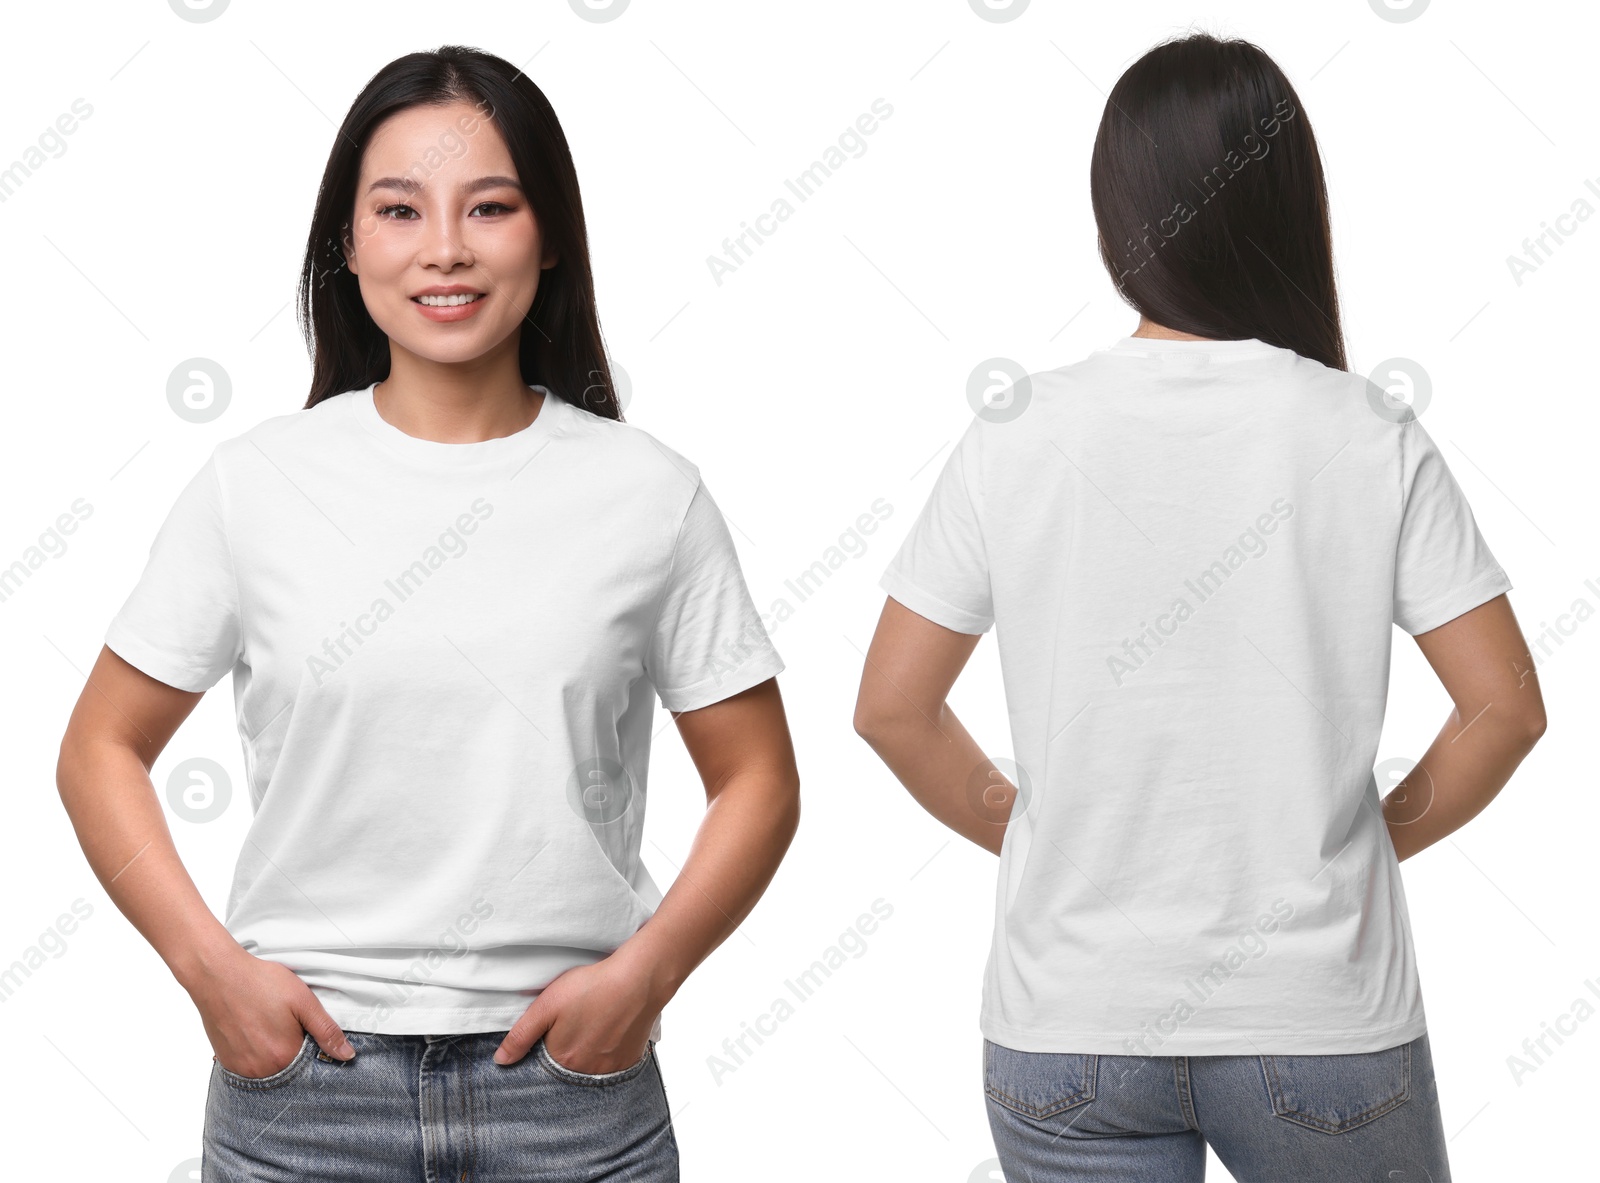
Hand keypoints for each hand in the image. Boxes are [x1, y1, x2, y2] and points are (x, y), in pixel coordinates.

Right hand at [183, 944, 354, 1076]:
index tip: (304, 1028)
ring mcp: (239, 1068)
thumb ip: (326, 1031)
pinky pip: (248, 1065)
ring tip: (268, 1023)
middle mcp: (259, 1069)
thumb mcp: (303, 1001)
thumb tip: (346, 1055)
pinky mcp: (225, 1060)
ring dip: (273, 1051)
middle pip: (288, 1067)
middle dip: (292, 1048)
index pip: (309, 1064)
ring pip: (268, 1067)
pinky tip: (255, 1030)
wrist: (218, 974)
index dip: (312, 1045)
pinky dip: (256, 1052)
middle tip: (284, 1021)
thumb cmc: (260, 983)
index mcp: (282, 1057)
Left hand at [494, 944, 661, 1070]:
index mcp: (562, 1059)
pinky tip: (611, 1029)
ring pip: (590, 1066)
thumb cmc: (592, 987)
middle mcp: (586, 1071)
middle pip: (568, 1066)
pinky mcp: (631, 1060)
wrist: (639, 979)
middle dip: (568, 1048)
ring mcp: (611, 1069)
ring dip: (588, 1051)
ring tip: (593, 1023)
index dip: (546, 1043)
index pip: (543, 1063)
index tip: (555, 1027)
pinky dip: (609, 1051)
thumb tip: (500, 1061)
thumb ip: (521, 1035)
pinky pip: (613, 1064)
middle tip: (577, 1021)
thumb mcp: (547, 1005)